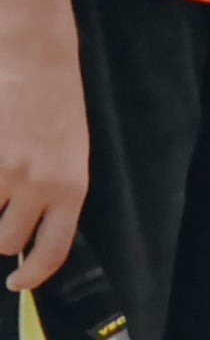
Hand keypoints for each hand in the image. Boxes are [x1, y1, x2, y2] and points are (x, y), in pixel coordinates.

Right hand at [0, 24, 88, 288]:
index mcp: (71, 184)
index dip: (33, 273)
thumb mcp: (68, 153)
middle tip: (3, 203)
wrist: (36, 56)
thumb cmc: (54, 105)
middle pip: (6, 240)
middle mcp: (38, 183)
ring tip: (0, 172)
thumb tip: (30, 238)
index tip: (17, 282)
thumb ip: (54, 194)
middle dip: (0, 229)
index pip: (53, 249)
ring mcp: (4, 172)